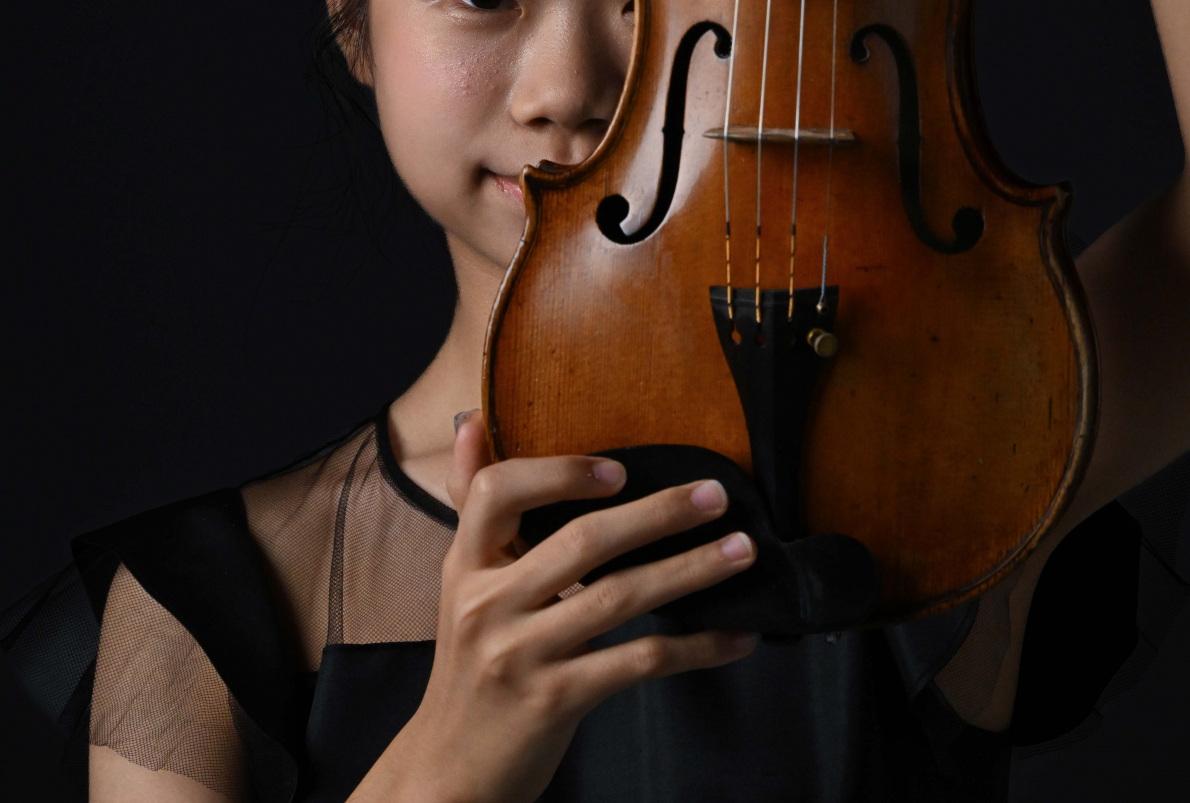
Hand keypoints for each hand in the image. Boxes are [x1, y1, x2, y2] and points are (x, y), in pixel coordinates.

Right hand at [364, 414, 756, 802]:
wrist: (448, 770)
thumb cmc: (471, 664)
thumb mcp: (463, 584)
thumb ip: (472, 505)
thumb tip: (472, 421)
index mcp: (465, 565)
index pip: (495, 492)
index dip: (559, 473)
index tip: (619, 470)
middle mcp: (488, 604)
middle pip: (581, 541)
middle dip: (657, 514)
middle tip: (715, 496)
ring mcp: (522, 654)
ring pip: (619, 598)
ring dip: (690, 571)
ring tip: (741, 552)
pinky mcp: (555, 701)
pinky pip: (638, 663)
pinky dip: (694, 647)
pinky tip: (734, 638)